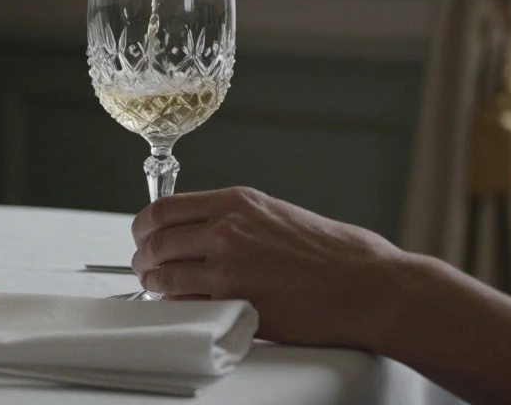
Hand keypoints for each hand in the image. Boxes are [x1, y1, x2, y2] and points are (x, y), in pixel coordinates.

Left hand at [131, 186, 405, 348]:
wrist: (367, 285)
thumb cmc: (338, 253)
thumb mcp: (279, 215)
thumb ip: (237, 220)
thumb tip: (205, 232)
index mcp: (237, 202)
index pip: (164, 208)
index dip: (145, 227)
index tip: (144, 237)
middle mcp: (226, 228)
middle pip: (155, 240)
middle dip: (143, 257)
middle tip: (145, 267)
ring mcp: (228, 266)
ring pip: (163, 275)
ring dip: (154, 285)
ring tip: (158, 291)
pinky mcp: (235, 302)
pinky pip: (187, 305)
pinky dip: (177, 308)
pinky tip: (183, 309)